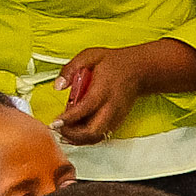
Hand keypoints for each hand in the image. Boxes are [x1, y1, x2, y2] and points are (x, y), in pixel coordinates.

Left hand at [52, 37, 195, 143]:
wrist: (140, 71)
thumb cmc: (115, 63)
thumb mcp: (90, 56)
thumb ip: (70, 69)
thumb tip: (58, 85)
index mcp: (103, 90)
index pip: (85, 109)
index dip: (69, 118)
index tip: (55, 122)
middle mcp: (111, 107)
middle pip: (92, 131)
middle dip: (72, 134)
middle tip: (58, 128)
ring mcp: (116, 116)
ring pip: (96, 137)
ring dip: (78, 139)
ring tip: (64, 131)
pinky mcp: (117, 121)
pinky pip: (100, 136)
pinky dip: (86, 138)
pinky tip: (75, 134)